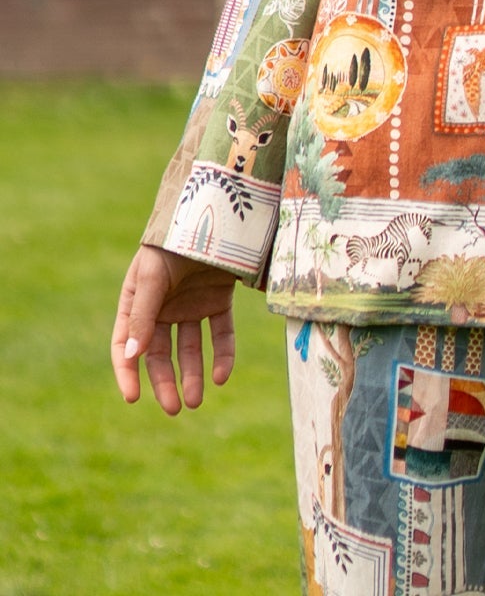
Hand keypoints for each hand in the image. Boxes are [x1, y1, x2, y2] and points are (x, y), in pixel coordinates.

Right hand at [111, 244, 237, 413]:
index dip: (127, 372)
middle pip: (161, 354)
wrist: (212, 210)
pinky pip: (220, 333)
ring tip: (197, 400)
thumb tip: (132, 356)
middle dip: (165, 383)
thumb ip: (142, 315)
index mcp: (137, 302)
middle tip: (175, 409)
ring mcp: (191, 305)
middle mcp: (163, 307)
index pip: (126, 344)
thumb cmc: (171, 242)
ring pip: (190, 349)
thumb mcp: (152, 277)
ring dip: (193, 375)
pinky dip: (222, 355)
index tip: (133, 398)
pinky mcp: (218, 300)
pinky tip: (222, 375)